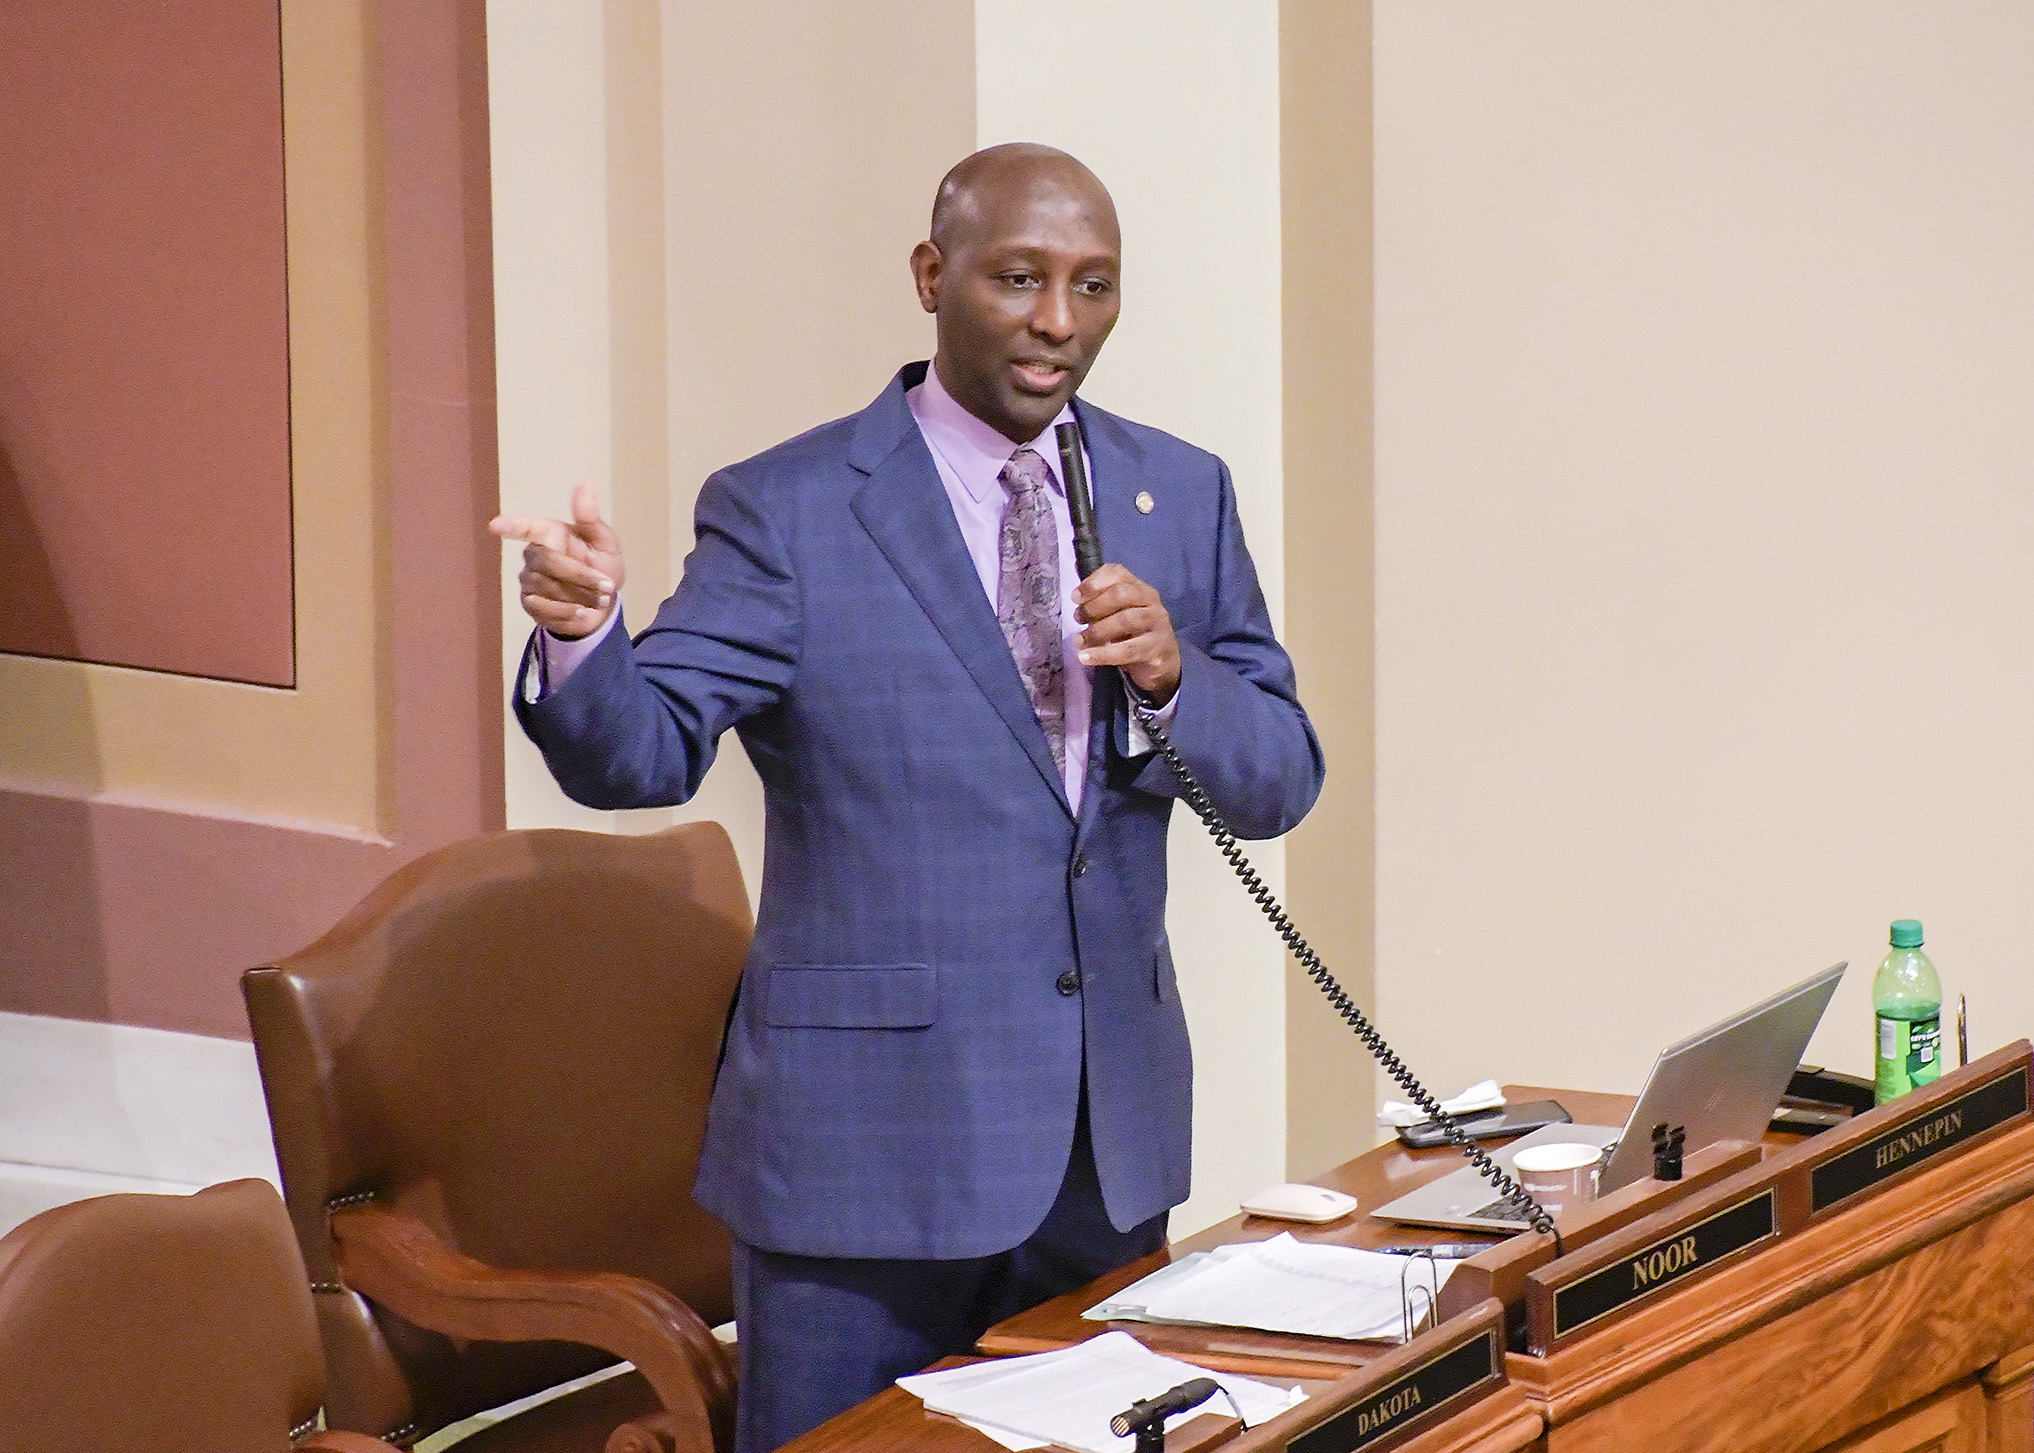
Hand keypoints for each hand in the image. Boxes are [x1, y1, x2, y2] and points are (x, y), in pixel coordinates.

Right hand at [489, 480, 625, 638]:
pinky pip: (544, 608)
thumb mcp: (605, 542)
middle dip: (581, 576)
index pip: (526, 527)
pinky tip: (582, 612)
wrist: (603, 605)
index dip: (511, 526)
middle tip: (607, 586)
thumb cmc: (602, 565)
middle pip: (548, 562)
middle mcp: (534, 554)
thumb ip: (591, 518)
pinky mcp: (530, 604)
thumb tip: (586, 483)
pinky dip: (568, 612)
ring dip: (580, 595)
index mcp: (550, 533)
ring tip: (600, 599)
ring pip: (548, 587)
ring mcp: (529, 580)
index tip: (494, 526)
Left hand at [1072, 563, 1179, 704]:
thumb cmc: (1135, 634)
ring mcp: (1157, 625)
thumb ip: (1100, 597)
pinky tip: (1086, 657)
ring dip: (1097, 630)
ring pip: (1125, 620)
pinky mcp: (1156, 649)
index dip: (1094, 583)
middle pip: (1121, 594)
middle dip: (1094, 606)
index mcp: (1140, 588)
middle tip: (1078, 619)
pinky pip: (1127, 650)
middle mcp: (1151, 602)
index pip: (1118, 573)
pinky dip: (1103, 654)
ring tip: (1079, 640)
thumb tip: (1075, 573)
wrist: (1163, 663)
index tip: (1075, 597)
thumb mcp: (1119, 612)